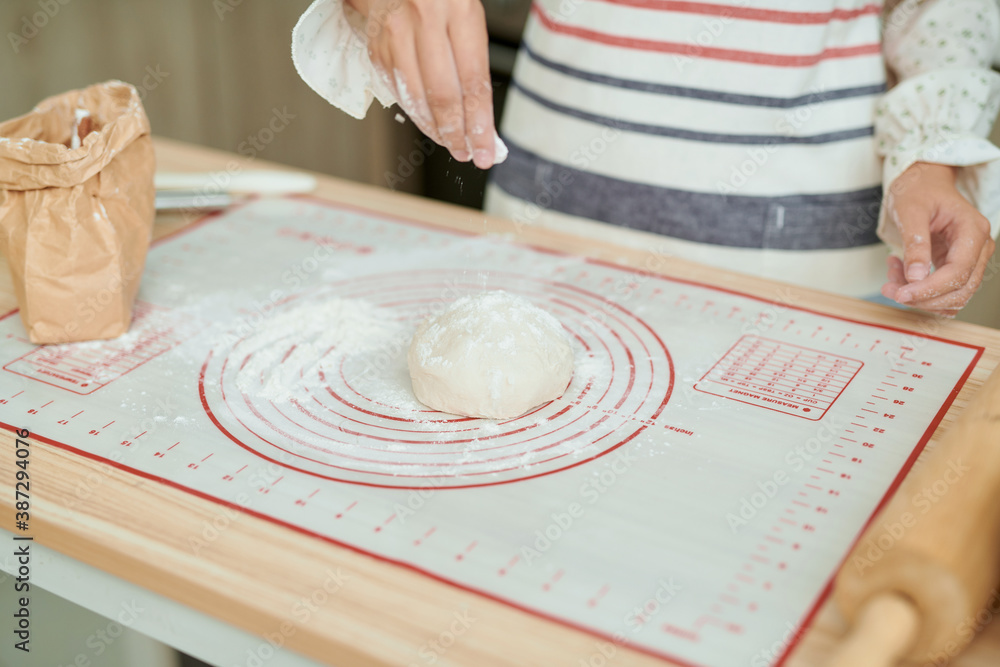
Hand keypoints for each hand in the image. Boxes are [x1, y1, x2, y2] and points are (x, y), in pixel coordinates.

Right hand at [348, 0, 496, 168]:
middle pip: (442, 95)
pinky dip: (415, 112)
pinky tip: (429, 122)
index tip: (487, 150)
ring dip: (435, 129)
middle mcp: (424, 20)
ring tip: (451, 144)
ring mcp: (396, 33)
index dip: (479, 124)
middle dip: (457, 133)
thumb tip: (483, 119)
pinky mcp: (377, 45)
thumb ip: (476, 62)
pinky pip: (397, 90)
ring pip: (415, 98)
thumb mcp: (470, 15)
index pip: (472, 81)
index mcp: (458, 9)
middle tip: (468, 153)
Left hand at [880, 162, 994, 316]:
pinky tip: (899, 273)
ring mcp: (970, 258)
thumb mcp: (910, 212)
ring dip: (919, 295)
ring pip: (951, 295)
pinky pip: (942, 290)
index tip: (900, 294)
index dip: (930, 289)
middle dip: (922, 297)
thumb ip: (915, 244)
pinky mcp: (955, 265)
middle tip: (889, 289)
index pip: (958, 272)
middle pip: (959, 289)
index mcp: (972, 230)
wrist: (923, 183)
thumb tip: (916, 277)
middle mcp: (978, 247)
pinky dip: (919, 291)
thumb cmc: (918, 191)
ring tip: (891, 273)